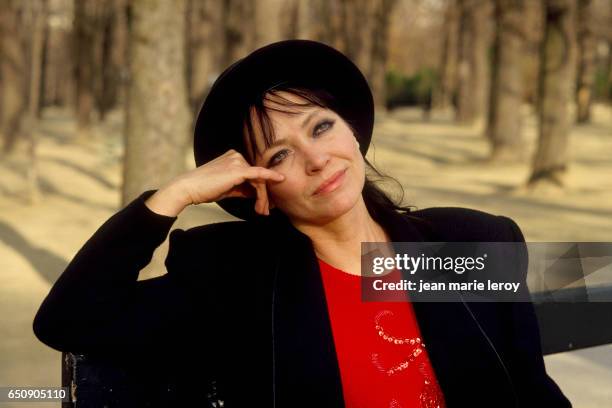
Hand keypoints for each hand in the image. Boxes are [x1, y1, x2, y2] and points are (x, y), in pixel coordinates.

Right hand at [147, 149, 283, 216]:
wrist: (189, 188)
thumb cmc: (204, 189)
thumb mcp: (228, 188)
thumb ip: (242, 188)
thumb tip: (257, 194)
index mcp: (233, 158)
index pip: (252, 174)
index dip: (261, 190)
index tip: (266, 203)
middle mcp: (237, 156)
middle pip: (257, 177)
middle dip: (264, 196)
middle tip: (266, 211)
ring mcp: (237, 161)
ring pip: (259, 179)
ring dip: (263, 197)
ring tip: (262, 211)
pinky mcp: (238, 169)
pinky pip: (259, 174)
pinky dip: (270, 179)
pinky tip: (280, 180)